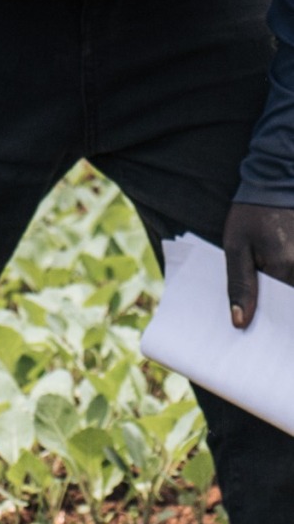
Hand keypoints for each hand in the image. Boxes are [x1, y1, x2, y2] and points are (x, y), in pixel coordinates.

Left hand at [222, 200, 293, 329]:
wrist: (273, 182)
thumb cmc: (251, 214)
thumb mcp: (236, 247)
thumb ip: (240, 285)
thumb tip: (240, 322)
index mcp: (285, 267)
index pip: (283, 312)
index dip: (274, 327)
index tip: (265, 341)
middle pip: (291, 303)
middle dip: (282, 318)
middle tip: (267, 334)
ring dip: (285, 301)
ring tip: (274, 307)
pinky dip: (289, 286)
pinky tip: (281, 291)